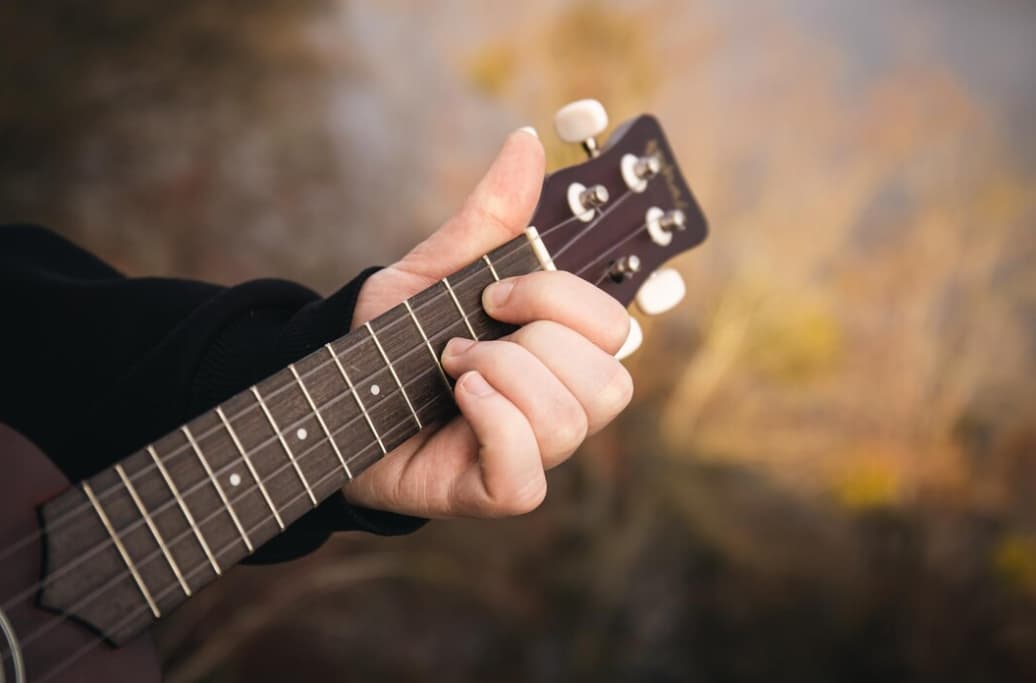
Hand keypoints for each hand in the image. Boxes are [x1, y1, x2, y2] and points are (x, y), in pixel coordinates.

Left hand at [344, 128, 632, 517]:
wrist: (330, 399)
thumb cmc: (390, 342)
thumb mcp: (434, 270)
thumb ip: (486, 218)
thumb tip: (525, 144)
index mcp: (557, 351)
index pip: (614, 329)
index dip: (561, 300)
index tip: (494, 292)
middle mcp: (558, 402)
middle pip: (610, 381)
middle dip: (531, 343)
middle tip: (463, 339)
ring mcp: (532, 453)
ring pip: (572, 421)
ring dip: (501, 378)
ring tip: (451, 370)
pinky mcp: (495, 492)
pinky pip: (529, 477)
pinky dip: (494, 426)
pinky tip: (457, 403)